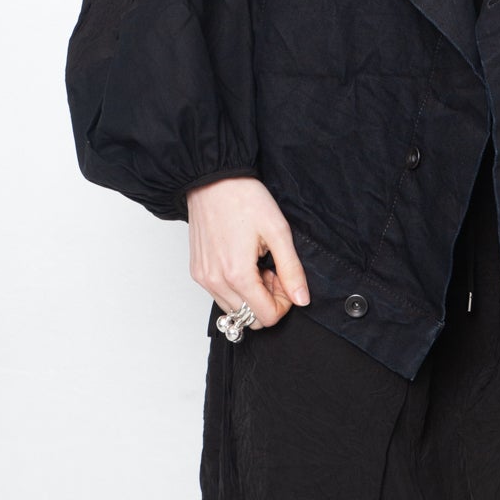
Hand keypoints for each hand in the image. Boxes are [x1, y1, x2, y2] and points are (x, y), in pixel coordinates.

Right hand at [187, 176, 310, 330]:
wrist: (212, 180)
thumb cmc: (244, 199)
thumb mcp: (278, 231)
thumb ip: (291, 269)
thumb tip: (302, 299)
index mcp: (237, 275)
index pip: (266, 317)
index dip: (283, 303)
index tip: (285, 279)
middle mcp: (216, 282)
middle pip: (249, 319)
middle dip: (267, 301)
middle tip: (273, 272)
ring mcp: (204, 278)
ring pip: (234, 311)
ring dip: (250, 296)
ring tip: (257, 265)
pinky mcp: (197, 272)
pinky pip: (220, 296)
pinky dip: (235, 288)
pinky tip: (242, 262)